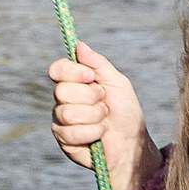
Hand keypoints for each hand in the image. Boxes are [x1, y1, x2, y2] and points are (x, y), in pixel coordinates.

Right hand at [49, 42, 156, 189]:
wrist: (132, 144)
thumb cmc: (126, 113)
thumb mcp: (117, 83)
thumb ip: (98, 64)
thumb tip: (79, 45)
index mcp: (75, 83)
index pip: (57, 70)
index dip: (72, 72)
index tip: (92, 78)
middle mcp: (64, 100)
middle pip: (61, 91)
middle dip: (90, 98)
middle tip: (105, 103)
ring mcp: (61, 120)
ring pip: (67, 113)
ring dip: (94, 116)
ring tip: (104, 120)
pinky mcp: (64, 140)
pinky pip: (71, 133)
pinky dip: (92, 132)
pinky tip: (99, 135)